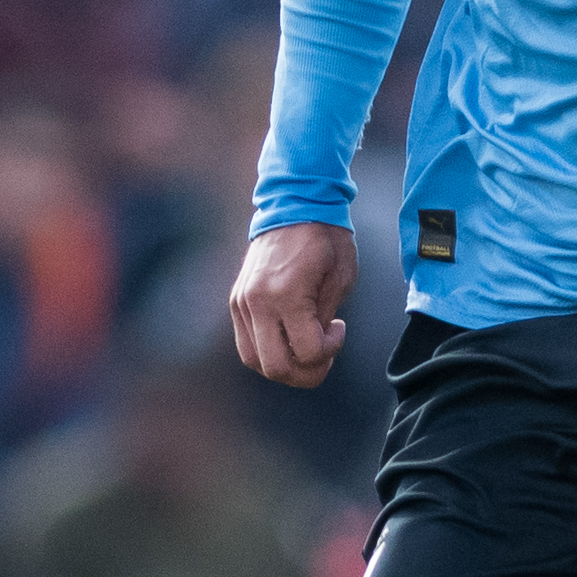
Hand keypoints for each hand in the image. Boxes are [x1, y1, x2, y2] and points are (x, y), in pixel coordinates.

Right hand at [229, 220, 355, 386]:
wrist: (293, 204)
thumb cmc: (325, 239)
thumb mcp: (340, 279)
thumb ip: (325, 320)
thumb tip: (314, 351)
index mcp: (286, 294)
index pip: (307, 352)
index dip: (330, 351)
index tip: (340, 327)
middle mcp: (257, 302)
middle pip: (276, 368)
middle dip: (307, 372)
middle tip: (324, 353)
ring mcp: (241, 302)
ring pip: (255, 362)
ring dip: (285, 365)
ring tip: (306, 346)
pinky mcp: (236, 301)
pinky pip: (247, 344)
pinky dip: (269, 351)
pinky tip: (290, 335)